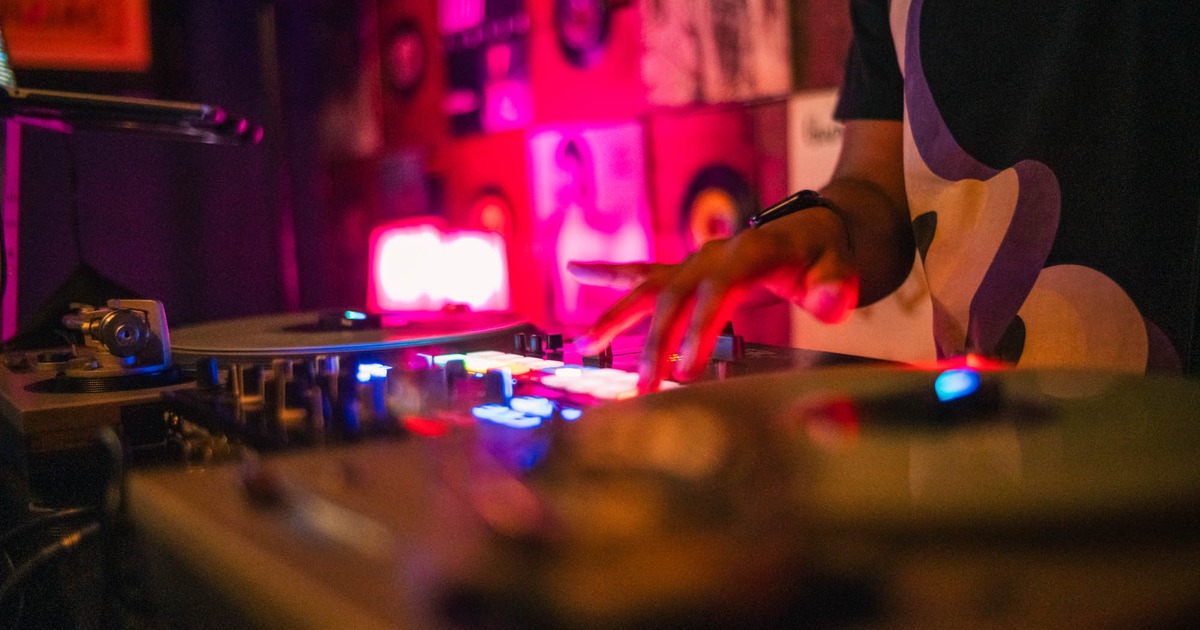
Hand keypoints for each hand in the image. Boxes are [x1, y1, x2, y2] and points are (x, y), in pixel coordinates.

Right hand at [568, 207, 859, 392]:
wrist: (817, 230)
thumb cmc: (828, 255)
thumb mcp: (844, 268)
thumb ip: (835, 287)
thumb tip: (828, 303)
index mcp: (751, 252)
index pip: (718, 292)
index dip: (700, 329)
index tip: (687, 370)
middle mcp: (715, 254)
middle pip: (676, 297)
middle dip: (657, 341)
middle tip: (646, 384)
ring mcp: (697, 259)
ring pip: (650, 287)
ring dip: (617, 317)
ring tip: (585, 345)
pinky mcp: (688, 269)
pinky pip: (643, 271)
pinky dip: (608, 273)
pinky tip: (575, 268)